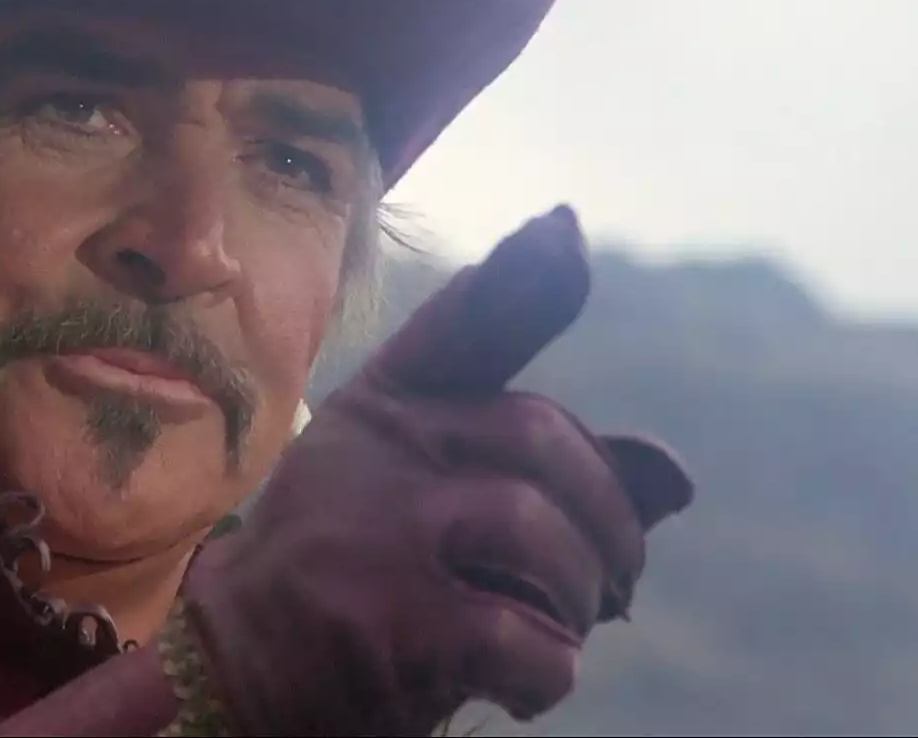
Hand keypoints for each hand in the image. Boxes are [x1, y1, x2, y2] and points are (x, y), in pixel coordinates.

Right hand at [177, 207, 693, 735]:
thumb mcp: (437, 503)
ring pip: (539, 535)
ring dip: (578, 601)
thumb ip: (550, 476)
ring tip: (554, 633)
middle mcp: (374, 449)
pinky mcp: (383, 624)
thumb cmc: (363, 575)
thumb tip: (678, 476)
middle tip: (610, 583)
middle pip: (539, 438)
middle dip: (605, 520)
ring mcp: (374, 532)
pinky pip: (521, 638)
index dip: (520, 277)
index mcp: (385, 406)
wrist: (238, 671)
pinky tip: (520, 687)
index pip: (461, 327)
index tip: (564, 230)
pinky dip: (547, 672)